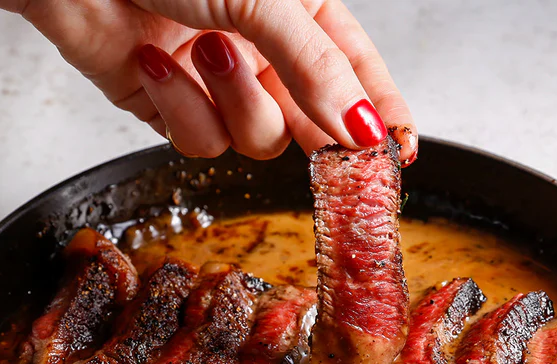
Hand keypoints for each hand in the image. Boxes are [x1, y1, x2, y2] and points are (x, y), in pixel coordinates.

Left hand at [0, 0, 416, 163]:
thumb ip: (317, 66)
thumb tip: (362, 124)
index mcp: (299, 9)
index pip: (357, 70)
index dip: (381, 113)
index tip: (399, 153)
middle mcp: (262, 49)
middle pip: (312, 117)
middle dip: (316, 131)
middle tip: (334, 155)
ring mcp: (215, 82)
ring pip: (256, 137)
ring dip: (232, 99)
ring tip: (205, 47)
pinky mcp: (170, 107)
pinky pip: (198, 141)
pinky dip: (179, 107)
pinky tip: (156, 64)